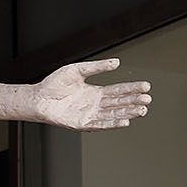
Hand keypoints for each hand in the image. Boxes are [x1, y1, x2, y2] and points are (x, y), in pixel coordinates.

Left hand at [33, 58, 150, 129]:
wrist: (38, 97)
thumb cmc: (54, 84)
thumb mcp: (78, 70)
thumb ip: (97, 67)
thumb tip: (117, 62)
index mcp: (95, 92)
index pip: (118, 90)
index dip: (132, 88)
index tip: (146, 86)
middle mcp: (95, 104)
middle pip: (119, 103)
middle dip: (134, 101)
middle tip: (148, 99)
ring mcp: (89, 114)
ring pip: (113, 114)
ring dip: (128, 113)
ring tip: (142, 110)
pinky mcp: (82, 124)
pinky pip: (101, 124)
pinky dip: (113, 123)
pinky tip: (125, 121)